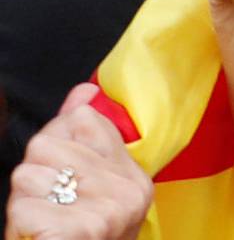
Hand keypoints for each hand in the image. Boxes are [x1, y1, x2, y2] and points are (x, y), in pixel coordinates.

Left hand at [5, 85, 153, 239]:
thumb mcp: (96, 197)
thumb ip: (90, 142)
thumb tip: (82, 91)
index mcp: (133, 177)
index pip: (84, 120)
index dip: (57, 143)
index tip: (59, 175)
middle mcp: (126, 191)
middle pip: (46, 145)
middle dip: (32, 177)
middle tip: (44, 207)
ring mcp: (105, 213)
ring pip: (27, 176)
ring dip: (20, 205)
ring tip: (38, 225)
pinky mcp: (79, 233)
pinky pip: (24, 209)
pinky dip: (18, 227)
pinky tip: (35, 238)